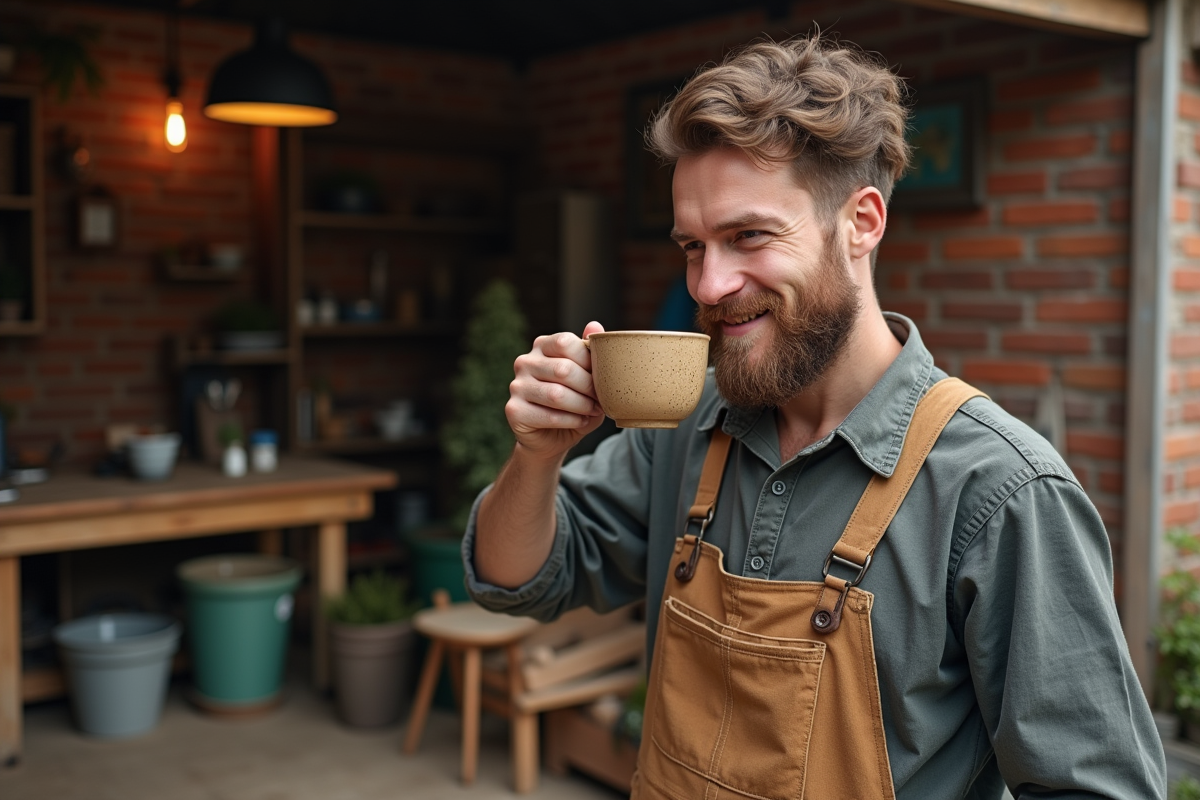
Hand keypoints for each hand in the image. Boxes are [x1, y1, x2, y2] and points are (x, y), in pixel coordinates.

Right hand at [506, 321, 606, 460]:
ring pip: (557, 394)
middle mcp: (524, 361)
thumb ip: (591, 352)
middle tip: (602, 400)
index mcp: (542, 345)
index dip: (589, 361)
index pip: (565, 342)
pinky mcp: (514, 410)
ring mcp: (516, 386)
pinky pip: (549, 416)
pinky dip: (572, 421)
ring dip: (583, 406)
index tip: (602, 377)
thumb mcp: (588, 376)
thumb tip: (594, 325)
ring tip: (593, 411)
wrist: (553, 437)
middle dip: (589, 387)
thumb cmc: (575, 402)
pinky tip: (581, 422)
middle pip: (563, 369)